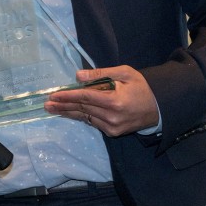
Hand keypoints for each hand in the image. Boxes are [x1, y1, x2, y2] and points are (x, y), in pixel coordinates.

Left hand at [44, 65, 158, 136]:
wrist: (159, 108)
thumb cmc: (141, 87)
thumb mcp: (125, 73)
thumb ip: (101, 74)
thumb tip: (78, 76)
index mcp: (115, 101)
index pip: (85, 98)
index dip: (68, 96)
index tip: (54, 95)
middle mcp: (112, 117)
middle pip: (82, 109)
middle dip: (62, 106)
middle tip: (46, 104)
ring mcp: (112, 127)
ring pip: (85, 117)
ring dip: (68, 112)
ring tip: (53, 109)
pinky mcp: (113, 132)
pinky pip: (92, 122)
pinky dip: (81, 116)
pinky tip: (69, 113)